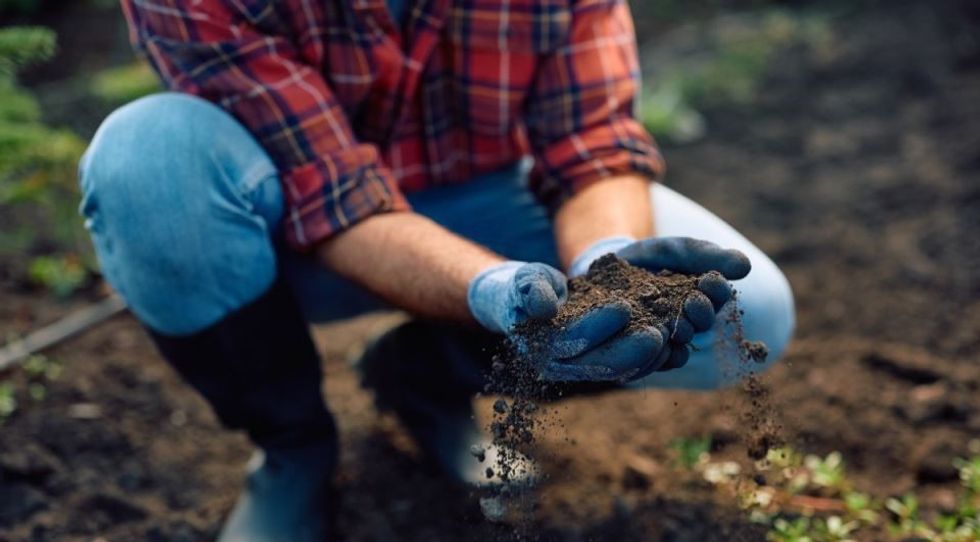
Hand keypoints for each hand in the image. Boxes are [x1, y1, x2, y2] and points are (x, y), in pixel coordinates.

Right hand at [467, 262, 667, 381]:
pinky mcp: (604, 364)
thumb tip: (543, 306)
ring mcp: (585, 369)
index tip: (624, 306)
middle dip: (633, 349)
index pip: (572, 340)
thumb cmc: (525, 289)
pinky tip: (675, 344)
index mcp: (542, 347)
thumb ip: (530, 290)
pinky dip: (653, 359)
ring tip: (672, 339)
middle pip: (602, 363)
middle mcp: (564, 367)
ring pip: (621, 369)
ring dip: (649, 358)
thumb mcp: (524, 281)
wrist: (530, 304)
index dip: (597, 325)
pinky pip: (631, 367)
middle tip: (660, 333)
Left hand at [570, 236, 750, 376]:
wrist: (610, 269)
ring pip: (680, 344)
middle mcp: (688, 321)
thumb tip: (745, 266)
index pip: (718, 296)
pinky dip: (657, 354)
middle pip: (702, 323)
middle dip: (701, 314)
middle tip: (692, 304)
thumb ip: (707, 255)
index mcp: (703, 297)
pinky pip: (654, 359)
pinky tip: (656, 345)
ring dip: (681, 334)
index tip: (710, 280)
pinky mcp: (642, 350)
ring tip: (677, 326)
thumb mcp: (676, 249)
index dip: (717, 291)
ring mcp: (665, 336)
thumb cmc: (649, 259)